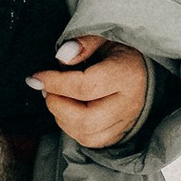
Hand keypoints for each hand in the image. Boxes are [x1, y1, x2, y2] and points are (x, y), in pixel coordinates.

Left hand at [26, 35, 151, 151]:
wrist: (144, 73)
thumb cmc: (121, 53)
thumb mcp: (105, 38)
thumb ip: (84, 44)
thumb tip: (61, 57)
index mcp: (127, 75)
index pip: (86, 86)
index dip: (56, 82)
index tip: (37, 77)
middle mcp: (128, 104)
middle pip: (85, 118)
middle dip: (57, 105)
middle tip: (46, 89)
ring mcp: (124, 123)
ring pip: (86, 134)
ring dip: (61, 118)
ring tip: (56, 98)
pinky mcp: (118, 135)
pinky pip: (90, 141)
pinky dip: (72, 129)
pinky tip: (67, 112)